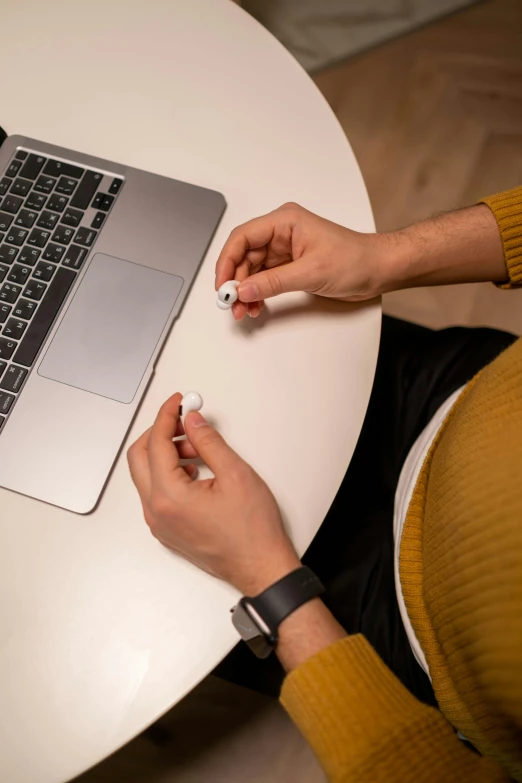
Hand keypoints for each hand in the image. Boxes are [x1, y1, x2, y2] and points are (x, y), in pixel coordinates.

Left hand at [127, 393, 300, 594]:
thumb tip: (193, 421)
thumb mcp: (236, 474)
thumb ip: (209, 442)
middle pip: (139, 457)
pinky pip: (157, 493)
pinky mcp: (167, 530)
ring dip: (167, 455)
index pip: (156, 443)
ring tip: (201, 451)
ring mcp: (159, 523)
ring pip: (147, 475)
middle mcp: (156, 512)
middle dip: (161, 433)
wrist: (261, 568)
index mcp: (169, 497)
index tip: (178, 402)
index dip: (166, 416)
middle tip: (185, 422)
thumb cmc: (252, 532)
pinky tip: (197, 471)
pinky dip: (170, 474)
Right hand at [215, 202, 387, 319]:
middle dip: (235, 281)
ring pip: (252, 270)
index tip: (222, 284)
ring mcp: (285, 250)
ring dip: (245, 290)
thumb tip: (244, 289)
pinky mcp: (290, 266)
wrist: (378, 269)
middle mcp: (282, 233)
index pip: (242, 237)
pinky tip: (256, 305)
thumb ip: (274, 282)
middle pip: (243, 255)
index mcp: (285, 221)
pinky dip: (257, 293)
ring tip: (244, 309)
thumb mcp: (311, 272)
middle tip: (231, 303)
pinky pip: (264, 279)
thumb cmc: (355, 259)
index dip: (227, 261)